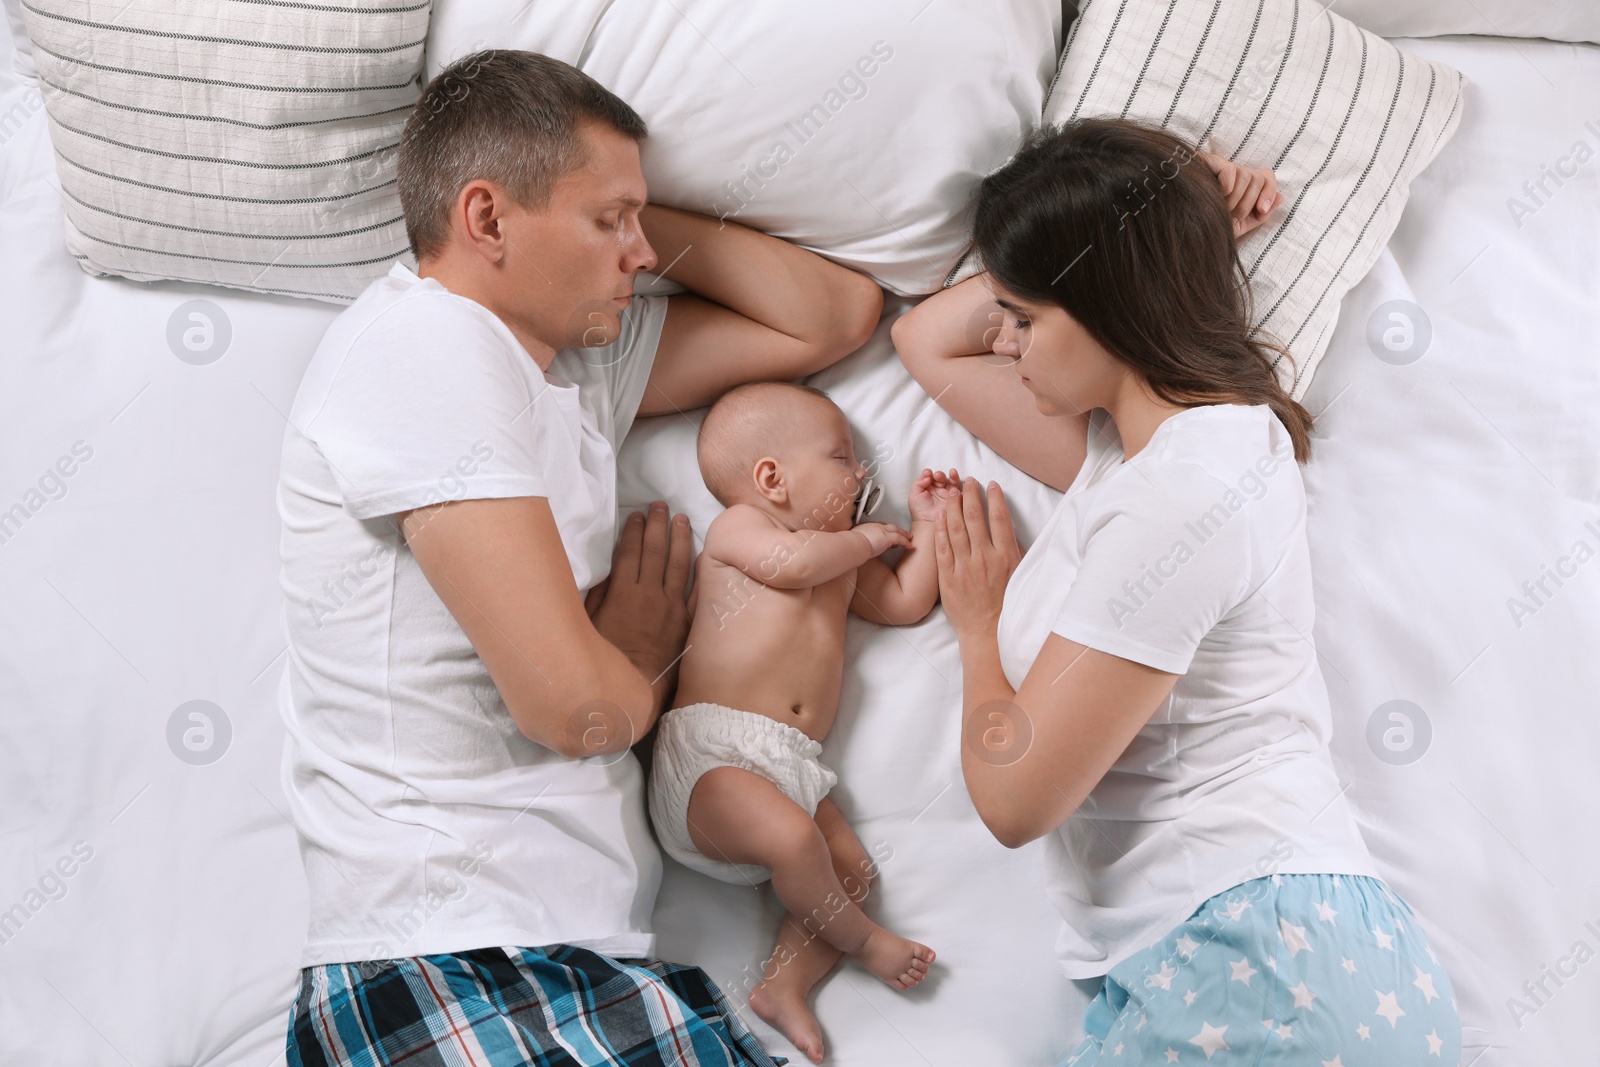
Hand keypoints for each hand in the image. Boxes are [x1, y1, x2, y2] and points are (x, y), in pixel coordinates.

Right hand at [586, 502, 692, 693]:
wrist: (633, 689)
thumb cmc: (604, 658)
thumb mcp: (588, 624)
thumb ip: (598, 594)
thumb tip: (604, 569)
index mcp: (622, 593)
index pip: (629, 552)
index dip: (633, 531)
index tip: (637, 515)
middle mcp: (649, 595)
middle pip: (655, 552)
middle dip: (658, 525)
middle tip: (660, 505)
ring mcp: (671, 608)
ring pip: (678, 565)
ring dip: (680, 539)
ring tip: (682, 518)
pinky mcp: (685, 622)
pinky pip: (696, 590)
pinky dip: (699, 571)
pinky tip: (702, 554)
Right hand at [853, 521, 912, 555]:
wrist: (854, 543)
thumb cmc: (851, 543)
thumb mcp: (852, 540)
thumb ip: (856, 541)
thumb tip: (854, 546)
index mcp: (867, 527)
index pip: (878, 526)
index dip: (884, 530)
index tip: (886, 534)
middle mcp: (875, 527)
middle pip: (889, 526)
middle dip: (896, 529)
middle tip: (901, 532)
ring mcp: (882, 531)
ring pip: (897, 530)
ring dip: (903, 534)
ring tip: (909, 538)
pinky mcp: (888, 537)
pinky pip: (900, 538)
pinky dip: (905, 542)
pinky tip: (909, 546)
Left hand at [909, 467, 964, 523]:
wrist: (928, 523)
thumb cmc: (920, 511)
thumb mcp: (914, 495)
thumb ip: (918, 483)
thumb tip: (927, 475)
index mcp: (928, 486)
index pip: (930, 476)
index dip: (929, 473)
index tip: (927, 474)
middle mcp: (938, 489)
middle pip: (941, 477)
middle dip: (939, 474)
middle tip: (936, 476)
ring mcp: (947, 493)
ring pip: (952, 481)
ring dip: (952, 476)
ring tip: (952, 473)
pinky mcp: (956, 498)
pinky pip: (960, 489)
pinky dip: (960, 483)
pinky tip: (959, 481)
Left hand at [934, 478, 1020, 639]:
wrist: (987, 630)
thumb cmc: (1006, 602)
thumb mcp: (1019, 574)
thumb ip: (1015, 550)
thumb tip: (1010, 529)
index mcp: (1006, 556)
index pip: (999, 518)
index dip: (994, 498)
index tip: (990, 485)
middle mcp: (985, 558)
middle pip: (975, 517)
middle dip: (970, 494)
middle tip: (968, 481)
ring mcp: (965, 566)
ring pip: (956, 528)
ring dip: (954, 506)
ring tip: (952, 492)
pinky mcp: (948, 576)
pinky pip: (943, 547)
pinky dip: (941, 529)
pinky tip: (941, 515)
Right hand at [1197, 150, 1284, 238]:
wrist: (1182, 234)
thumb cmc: (1207, 226)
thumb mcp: (1238, 226)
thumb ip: (1260, 215)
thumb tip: (1282, 198)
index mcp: (1240, 184)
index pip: (1267, 176)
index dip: (1269, 192)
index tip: (1261, 209)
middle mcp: (1232, 172)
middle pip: (1258, 176)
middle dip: (1249, 202)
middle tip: (1232, 215)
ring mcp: (1219, 166)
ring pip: (1246, 175)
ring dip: (1236, 200)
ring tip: (1221, 210)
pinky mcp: (1206, 162)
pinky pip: (1230, 171)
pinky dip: (1228, 189)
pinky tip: (1216, 196)